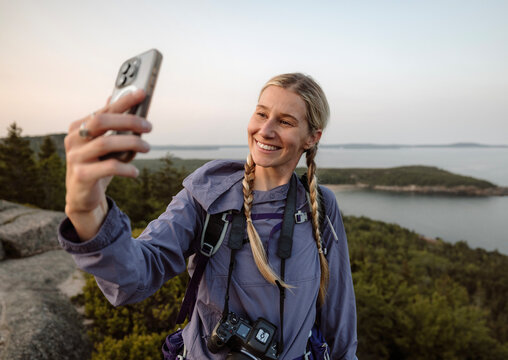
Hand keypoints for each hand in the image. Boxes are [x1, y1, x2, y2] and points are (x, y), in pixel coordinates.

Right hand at [64, 89, 151, 239]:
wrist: (82, 197)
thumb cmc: (97, 166)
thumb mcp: (104, 144)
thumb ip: (109, 124)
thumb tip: (116, 98)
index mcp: (78, 127)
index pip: (103, 109)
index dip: (123, 101)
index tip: (142, 94)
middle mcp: (73, 139)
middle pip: (101, 121)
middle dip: (128, 120)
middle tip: (148, 127)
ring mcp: (75, 157)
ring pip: (106, 143)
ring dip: (131, 144)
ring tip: (147, 148)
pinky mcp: (81, 175)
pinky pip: (108, 167)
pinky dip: (126, 168)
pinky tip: (135, 172)